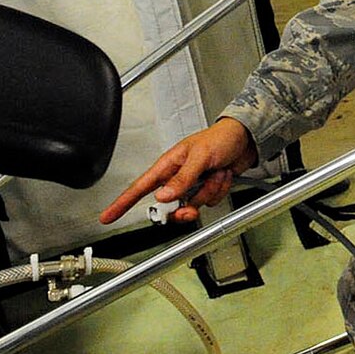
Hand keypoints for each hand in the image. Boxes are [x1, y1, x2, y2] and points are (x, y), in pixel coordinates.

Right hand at [99, 117, 258, 224]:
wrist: (246, 139)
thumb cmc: (221, 138)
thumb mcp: (200, 156)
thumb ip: (182, 178)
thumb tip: (162, 196)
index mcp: (168, 165)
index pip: (140, 187)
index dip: (122, 202)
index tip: (108, 216)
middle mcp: (178, 177)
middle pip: (169, 205)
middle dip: (185, 208)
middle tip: (192, 207)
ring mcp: (193, 185)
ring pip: (193, 205)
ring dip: (208, 192)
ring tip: (216, 172)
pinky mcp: (207, 189)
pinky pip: (210, 201)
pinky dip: (219, 190)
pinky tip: (223, 175)